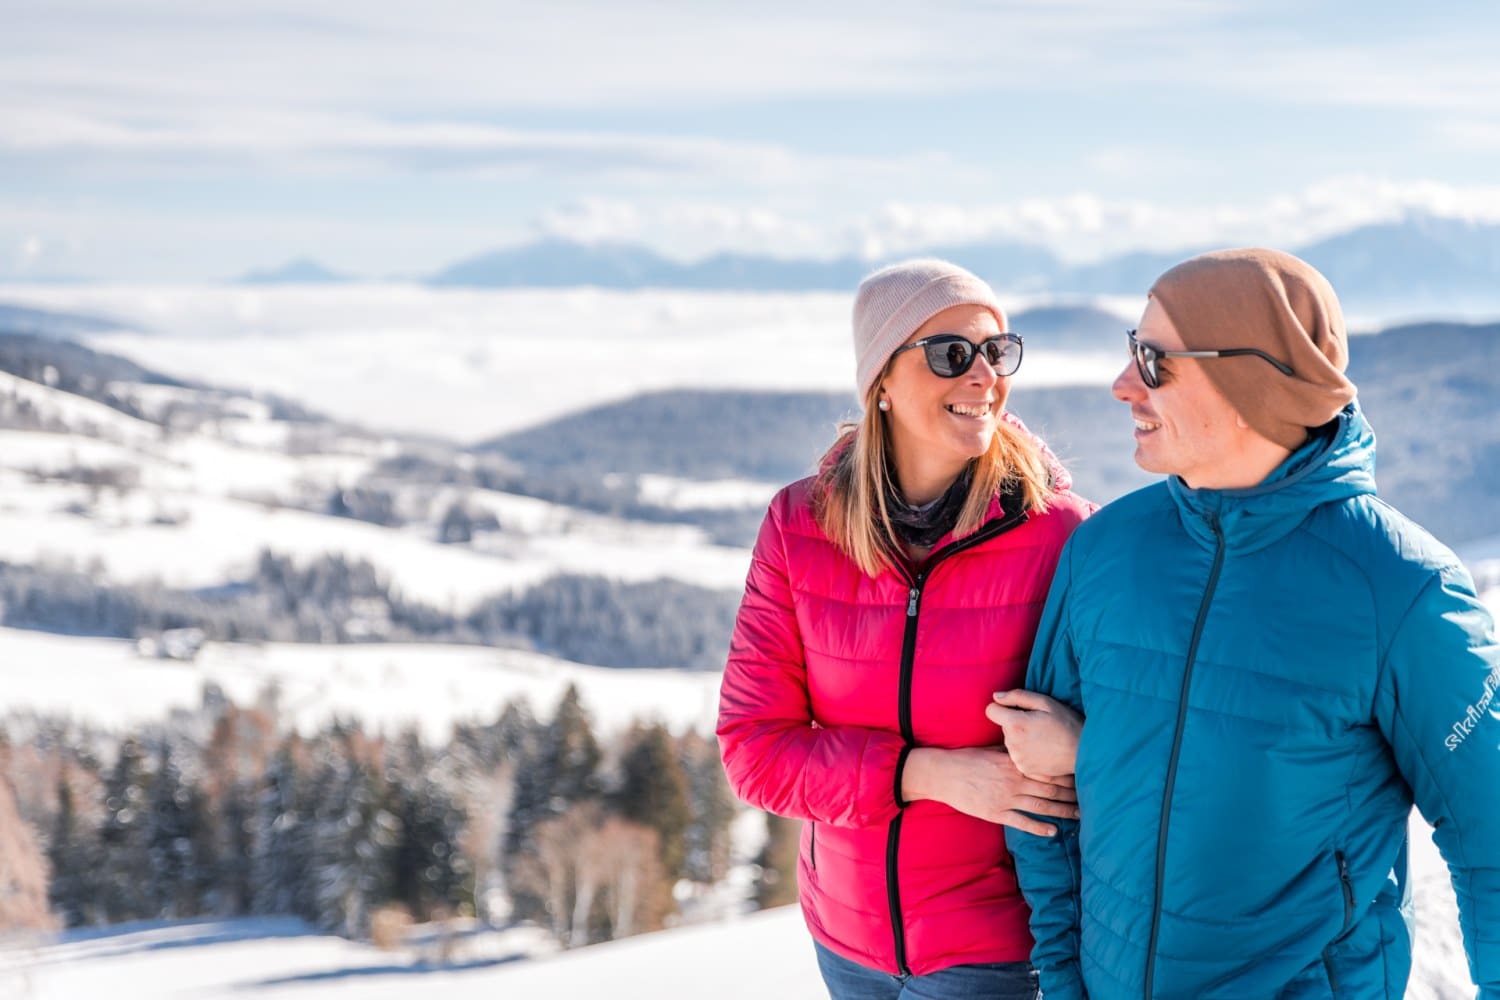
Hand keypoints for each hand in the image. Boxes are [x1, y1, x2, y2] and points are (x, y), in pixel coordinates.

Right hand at [901, 746, 1077, 836]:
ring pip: (1041, 807)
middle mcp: (1014, 781)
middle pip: (1050, 790)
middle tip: (1089, 798)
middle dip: (1071, 795)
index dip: (1066, 775)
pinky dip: (1040, 828)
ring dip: (1062, 812)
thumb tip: (1027, 747)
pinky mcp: (996, 813)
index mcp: (1014, 763)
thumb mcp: (991, 749)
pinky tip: (1053, 831)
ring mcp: (1006, 798)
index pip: (1047, 770)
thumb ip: (1011, 752)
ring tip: (1079, 815)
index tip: (1081, 776)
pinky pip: (1022, 822)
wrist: (943, 774)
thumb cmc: (966, 759)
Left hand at [986, 689, 1082, 782]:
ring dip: (1020, 737)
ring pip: (1010, 741)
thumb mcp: (1045, 702)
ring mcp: (1017, 758)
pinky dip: (1026, 751)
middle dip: (1015, 723)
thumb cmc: (1066, 723)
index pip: (990, 710)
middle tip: (1038, 725)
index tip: (1017, 709)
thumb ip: (1017, 696)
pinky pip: (1018, 755)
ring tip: (1042, 738)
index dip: (1002, 707)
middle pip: (1003, 726)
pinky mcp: (1024, 769)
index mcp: (1015, 724)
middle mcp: (1012, 743)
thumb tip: (996, 696)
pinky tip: (1042, 750)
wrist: (1084, 752)